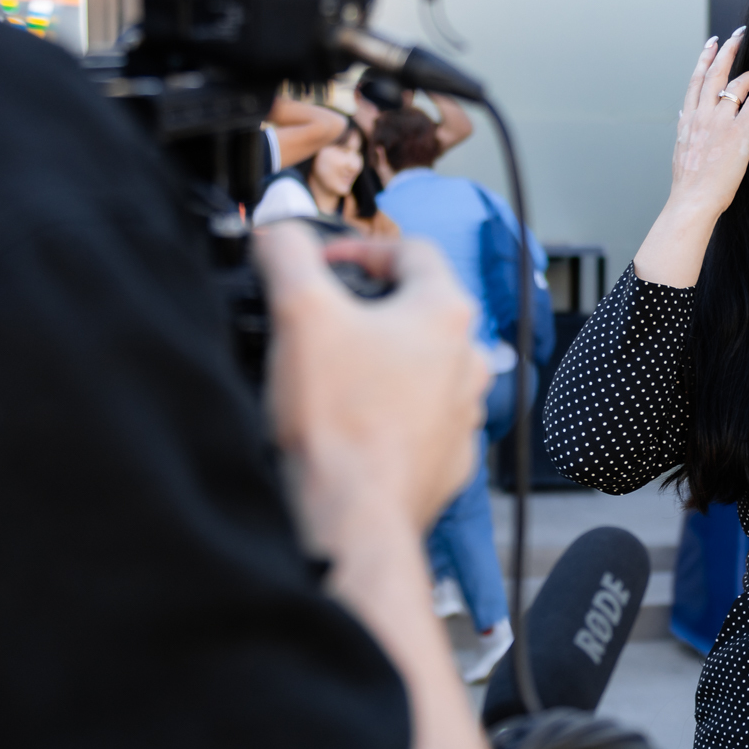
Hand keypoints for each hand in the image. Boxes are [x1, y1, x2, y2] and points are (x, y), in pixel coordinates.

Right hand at [253, 227, 490, 547]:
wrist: (353, 515)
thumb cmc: (338, 422)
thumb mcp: (298, 311)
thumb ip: (288, 255)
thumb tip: (280, 233)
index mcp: (444, 313)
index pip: (412, 250)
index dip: (358, 247)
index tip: (322, 264)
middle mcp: (468, 360)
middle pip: (420, 309)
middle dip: (371, 307)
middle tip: (325, 319)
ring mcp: (463, 413)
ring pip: (423, 368)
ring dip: (383, 362)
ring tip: (336, 375)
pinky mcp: (449, 459)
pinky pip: (421, 420)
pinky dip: (389, 414)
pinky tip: (351, 423)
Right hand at [666, 27, 748, 220]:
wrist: (693, 199)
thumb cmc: (689, 183)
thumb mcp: (681, 149)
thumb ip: (684, 128)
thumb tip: (683, 114)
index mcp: (688, 118)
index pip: (696, 80)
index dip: (705, 59)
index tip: (712, 43)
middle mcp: (702, 114)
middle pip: (715, 72)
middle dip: (728, 49)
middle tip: (738, 33)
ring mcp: (720, 121)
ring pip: (737, 83)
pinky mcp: (738, 132)